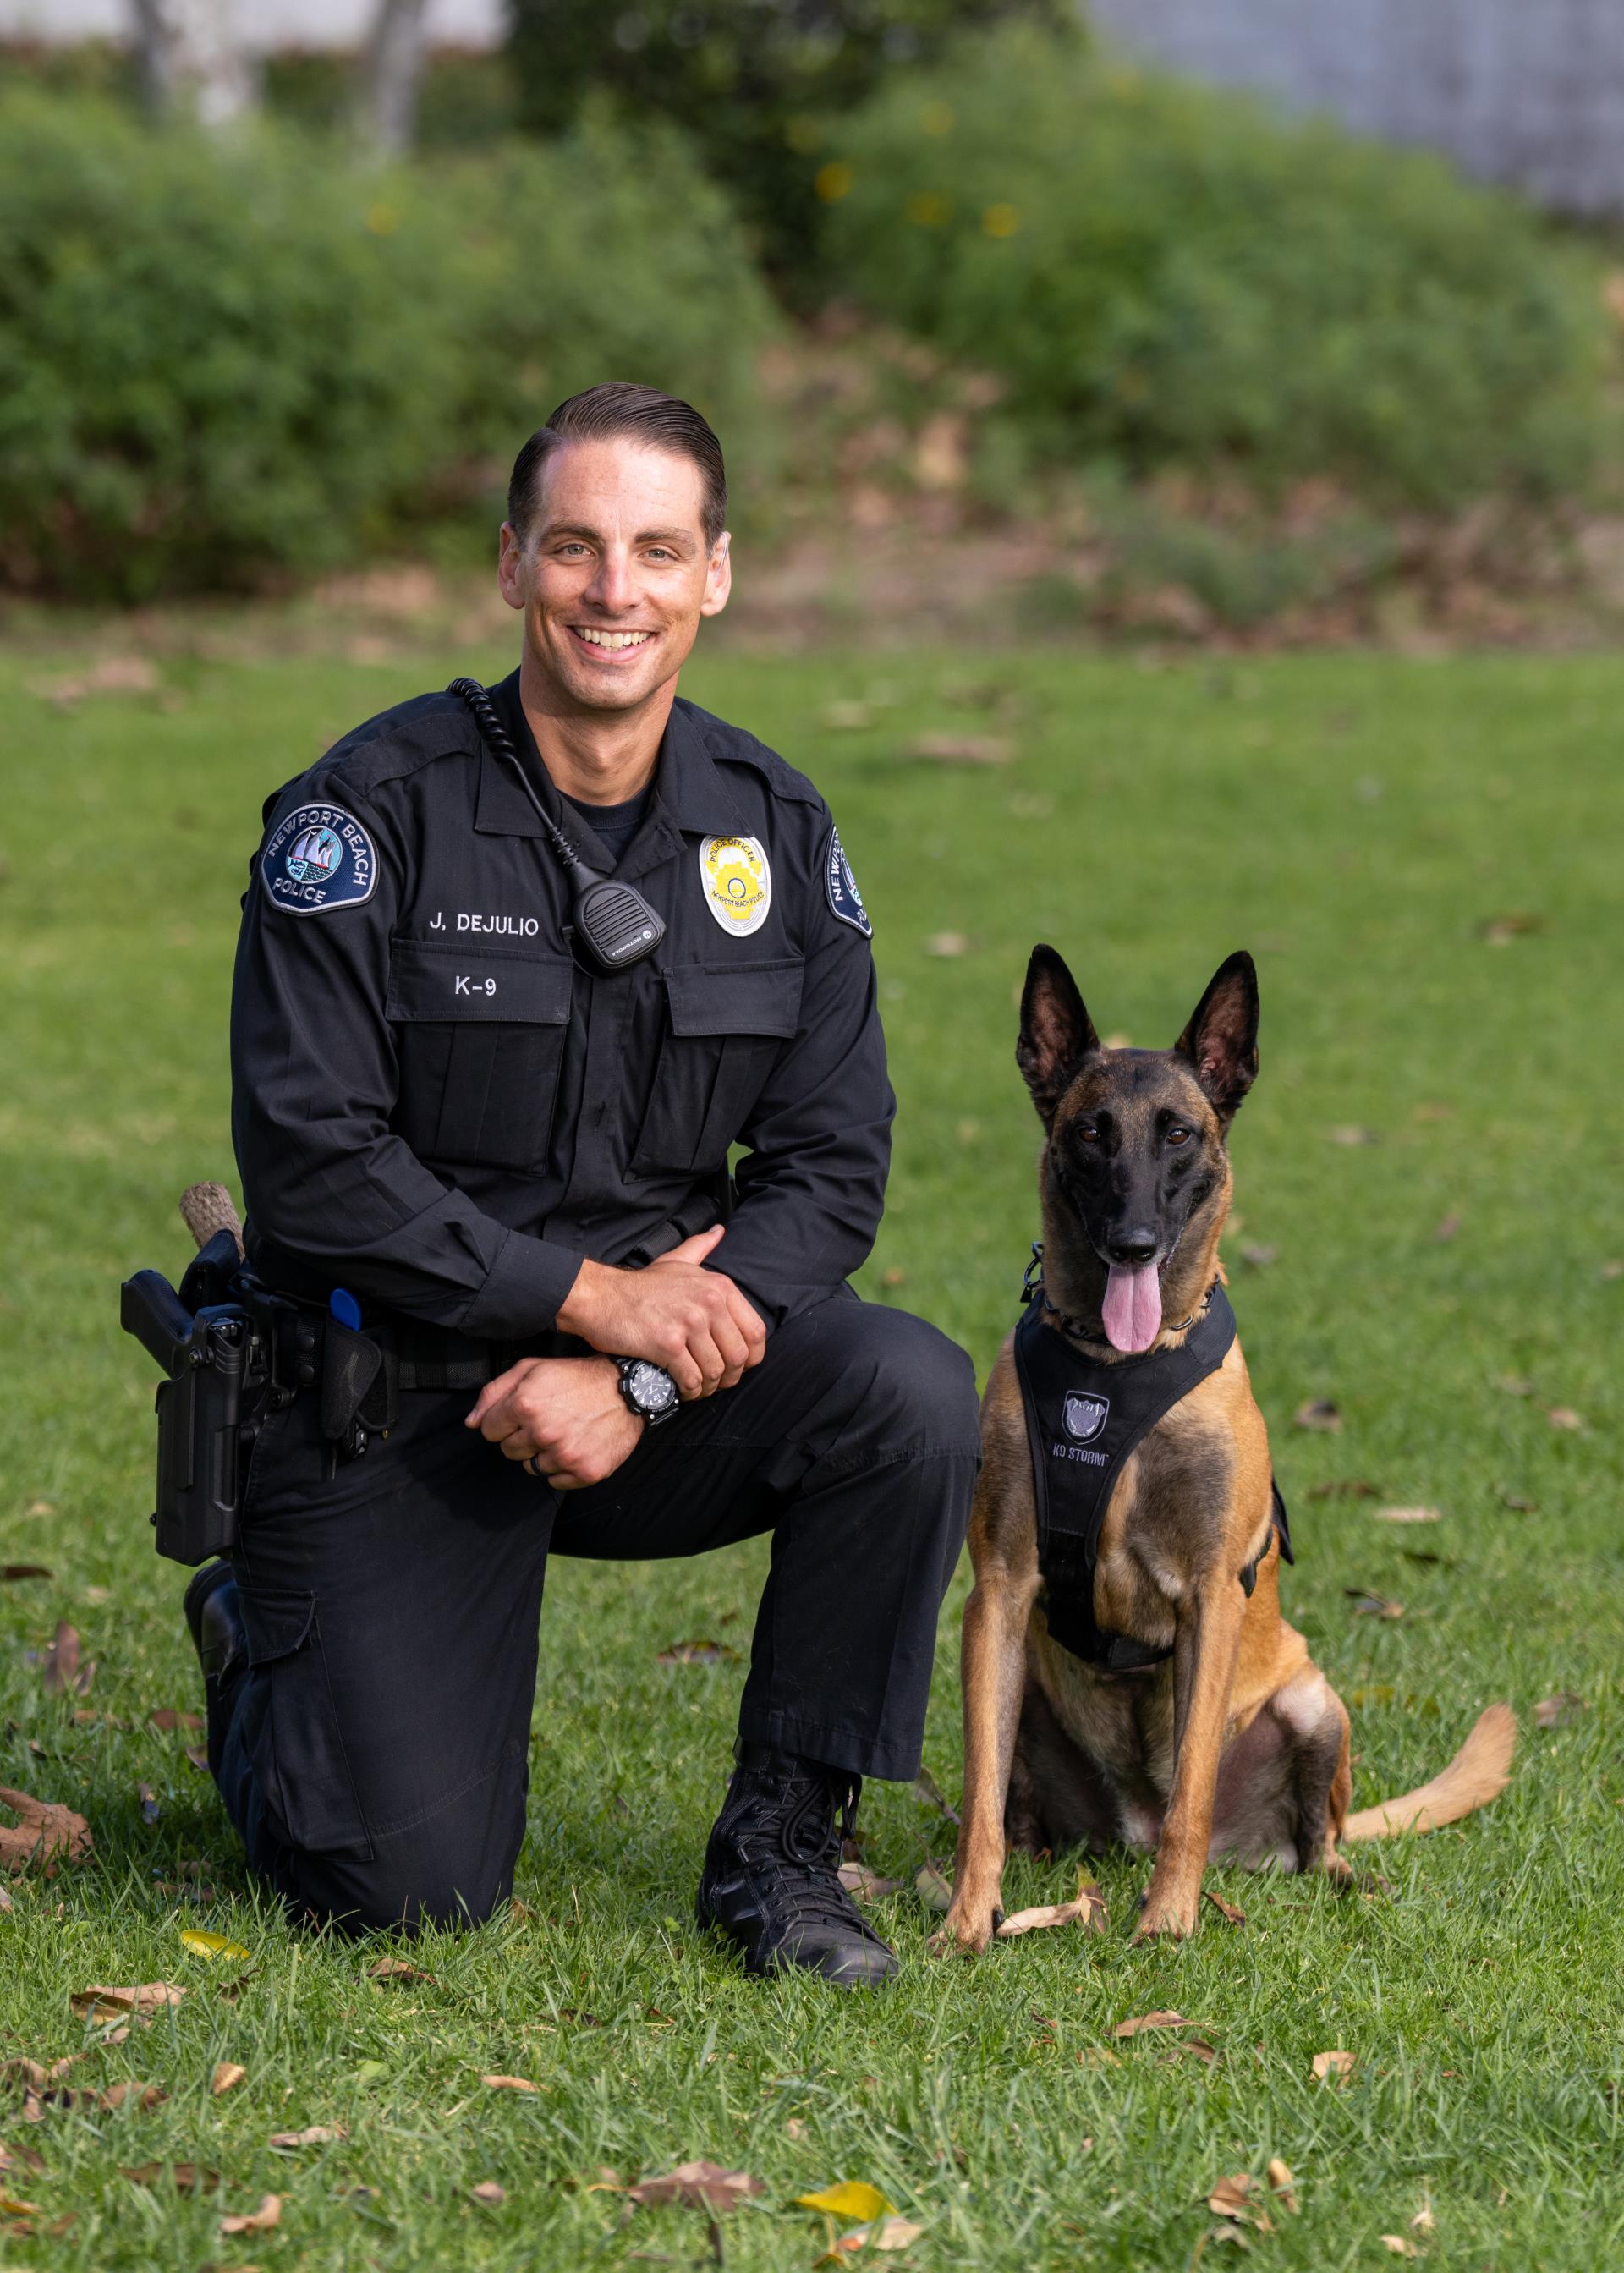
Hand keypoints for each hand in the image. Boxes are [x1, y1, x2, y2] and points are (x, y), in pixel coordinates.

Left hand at [464, 1356, 642, 1490]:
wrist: (629, 1390)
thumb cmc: (577, 1377)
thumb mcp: (532, 1369)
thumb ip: (495, 1393)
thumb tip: (471, 1422)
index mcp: (525, 1404)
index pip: (488, 1430)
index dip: (503, 1421)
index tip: (522, 1413)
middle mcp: (543, 1432)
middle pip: (507, 1451)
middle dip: (521, 1437)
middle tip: (546, 1421)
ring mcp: (565, 1455)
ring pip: (530, 1468)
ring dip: (541, 1453)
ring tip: (563, 1432)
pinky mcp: (584, 1472)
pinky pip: (554, 1481)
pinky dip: (561, 1468)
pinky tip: (575, 1445)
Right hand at [556, 1226, 765, 1400]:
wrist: (601, 1297)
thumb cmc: (640, 1286)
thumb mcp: (675, 1262)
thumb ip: (701, 1247)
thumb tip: (719, 1232)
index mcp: (719, 1286)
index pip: (755, 1331)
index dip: (751, 1357)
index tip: (737, 1366)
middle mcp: (709, 1302)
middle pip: (738, 1356)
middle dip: (729, 1377)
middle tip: (714, 1382)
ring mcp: (689, 1322)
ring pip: (715, 1371)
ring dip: (708, 1387)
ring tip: (696, 1387)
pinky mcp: (667, 1343)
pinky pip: (692, 1379)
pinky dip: (689, 1391)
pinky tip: (680, 1388)